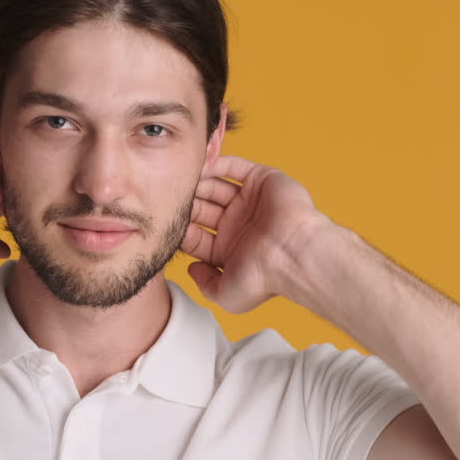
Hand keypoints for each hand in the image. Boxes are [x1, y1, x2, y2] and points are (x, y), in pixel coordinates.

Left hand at [181, 155, 332, 312]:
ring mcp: (249, 202)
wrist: (295, 256)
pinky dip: (217, 163)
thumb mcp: (227, 296)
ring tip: (183, 177)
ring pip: (215, 186)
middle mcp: (236, 224)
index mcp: (227, 250)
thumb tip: (191, 269)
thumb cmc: (265, 278)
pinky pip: (234, 167)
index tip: (165, 221)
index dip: (178, 227)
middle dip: (186, 202)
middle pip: (201, 207)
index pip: (193, 234)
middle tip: (170, 195)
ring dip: (198, 182)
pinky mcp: (262, 181)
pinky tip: (201, 165)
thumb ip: (205, 284)